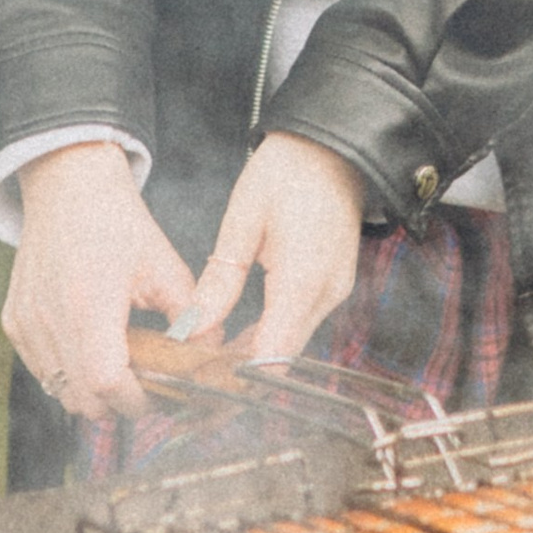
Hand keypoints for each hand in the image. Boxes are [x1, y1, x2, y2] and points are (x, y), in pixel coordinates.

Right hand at [3, 141, 195, 421]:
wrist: (67, 187)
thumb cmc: (118, 223)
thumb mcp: (164, 265)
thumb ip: (191, 316)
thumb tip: (211, 356)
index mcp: (91, 304)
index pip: (107, 384)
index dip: (136, 401)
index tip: (159, 395)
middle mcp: (50, 318)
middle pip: (81, 399)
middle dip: (117, 403)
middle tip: (145, 386)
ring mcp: (27, 322)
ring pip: (60, 390)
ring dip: (91, 391)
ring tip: (119, 364)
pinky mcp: (14, 322)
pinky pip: (43, 370)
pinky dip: (68, 372)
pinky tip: (91, 345)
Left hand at [173, 133, 365, 369]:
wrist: (334, 148)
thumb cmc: (287, 172)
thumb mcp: (243, 219)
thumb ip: (222, 278)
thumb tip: (196, 324)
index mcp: (302, 278)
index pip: (273, 353)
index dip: (239, 376)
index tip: (205, 385)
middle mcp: (327, 292)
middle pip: (283, 354)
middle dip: (242, 371)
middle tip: (198, 376)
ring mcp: (336, 290)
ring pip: (293, 342)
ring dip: (257, 353)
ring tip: (212, 359)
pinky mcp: (335, 285)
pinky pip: (302, 323)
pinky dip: (273, 334)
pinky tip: (243, 334)